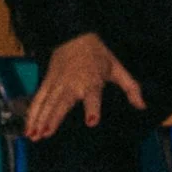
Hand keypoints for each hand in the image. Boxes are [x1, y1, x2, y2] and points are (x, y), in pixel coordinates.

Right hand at [25, 30, 142, 139]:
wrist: (74, 36)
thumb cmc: (98, 55)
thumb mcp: (117, 69)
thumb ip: (131, 88)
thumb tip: (142, 106)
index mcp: (92, 82)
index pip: (93, 96)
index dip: (93, 108)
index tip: (92, 120)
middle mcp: (73, 84)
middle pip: (62, 103)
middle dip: (54, 118)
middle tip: (47, 134)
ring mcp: (57, 84)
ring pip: (47, 103)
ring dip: (39, 119)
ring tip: (34, 136)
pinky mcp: (48, 82)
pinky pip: (38, 99)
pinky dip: (32, 113)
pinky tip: (29, 127)